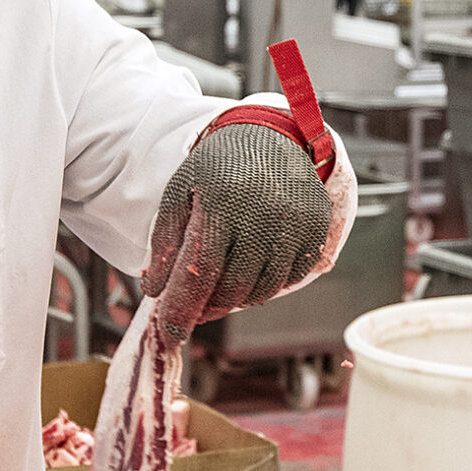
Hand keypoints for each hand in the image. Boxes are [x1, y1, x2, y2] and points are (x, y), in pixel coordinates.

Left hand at [144, 123, 332, 321]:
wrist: (272, 135)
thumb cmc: (221, 165)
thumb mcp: (181, 191)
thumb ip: (166, 241)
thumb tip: (155, 289)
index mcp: (221, 204)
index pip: (199, 272)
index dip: (183, 309)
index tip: (171, 335)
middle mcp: (263, 215)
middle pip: (234, 288)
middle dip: (211, 306)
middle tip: (197, 305)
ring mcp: (294, 224)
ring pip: (264, 289)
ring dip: (240, 297)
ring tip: (225, 281)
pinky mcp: (316, 229)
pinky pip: (292, 278)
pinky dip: (269, 283)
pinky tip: (255, 265)